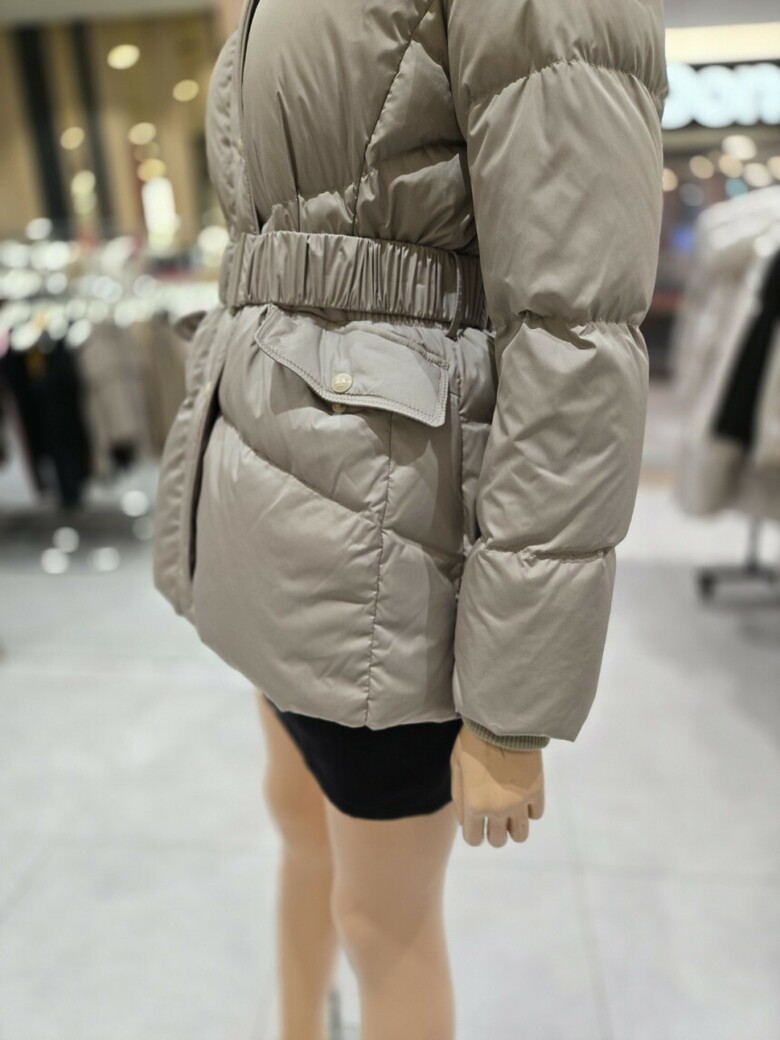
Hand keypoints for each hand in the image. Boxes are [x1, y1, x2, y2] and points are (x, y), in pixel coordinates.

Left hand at [450, 724, 544, 846]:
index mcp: (474, 805)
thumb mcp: (456, 767)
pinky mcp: (537, 792)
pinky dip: (529, 810)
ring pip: (520, 835)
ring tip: (510, 810)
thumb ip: (459, 796)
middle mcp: (497, 810)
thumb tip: (465, 820)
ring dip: (513, 826)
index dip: (474, 832)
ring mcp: (519, 803)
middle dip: (493, 831)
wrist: (502, 723)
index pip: (474, 839)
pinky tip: (522, 795)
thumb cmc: (473, 741)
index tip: (476, 823)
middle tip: (493, 815)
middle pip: (498, 840)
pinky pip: (536, 815)